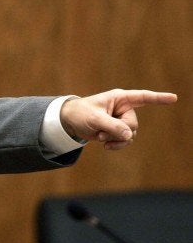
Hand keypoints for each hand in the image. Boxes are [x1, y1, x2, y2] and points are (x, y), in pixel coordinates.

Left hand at [60, 89, 176, 149]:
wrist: (70, 121)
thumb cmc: (80, 113)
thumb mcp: (94, 118)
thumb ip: (112, 126)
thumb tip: (129, 136)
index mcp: (120, 98)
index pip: (143, 97)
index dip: (159, 98)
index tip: (174, 98)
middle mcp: (124, 109)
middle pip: (133, 125)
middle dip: (118, 131)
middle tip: (101, 131)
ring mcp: (121, 120)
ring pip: (130, 135)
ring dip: (116, 140)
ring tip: (100, 137)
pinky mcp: (117, 131)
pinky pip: (125, 141)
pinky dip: (116, 145)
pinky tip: (105, 145)